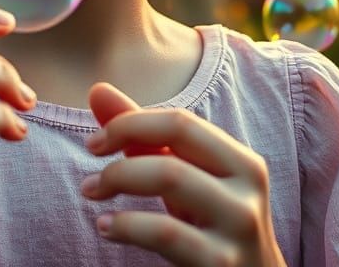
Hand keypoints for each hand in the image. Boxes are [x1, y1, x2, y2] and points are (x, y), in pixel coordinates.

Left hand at [81, 83, 287, 266]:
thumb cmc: (209, 229)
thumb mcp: (184, 182)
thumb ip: (144, 137)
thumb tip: (97, 90)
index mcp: (242, 162)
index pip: (180, 120)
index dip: (130, 122)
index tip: (95, 141)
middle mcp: (247, 188)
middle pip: (176, 136)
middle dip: (122, 139)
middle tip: (91, 164)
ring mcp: (238, 227)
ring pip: (169, 175)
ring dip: (118, 177)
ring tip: (91, 191)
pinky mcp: (220, 264)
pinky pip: (163, 231)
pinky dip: (126, 223)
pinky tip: (107, 227)